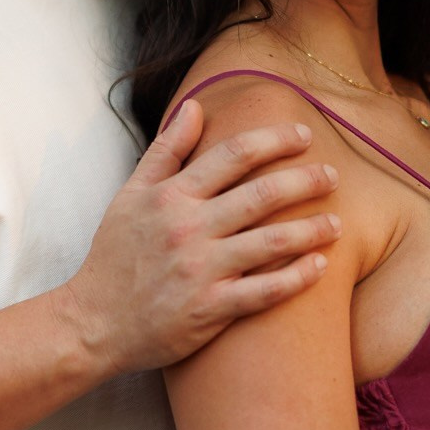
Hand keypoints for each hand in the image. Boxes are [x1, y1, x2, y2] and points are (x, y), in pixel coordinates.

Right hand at [64, 99, 341, 377]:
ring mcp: (201, 270)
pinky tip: (320, 266)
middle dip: (305, 180)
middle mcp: (188, 229)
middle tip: (333, 175)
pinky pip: (265, 292)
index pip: (233, 155)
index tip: (304, 136)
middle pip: (261, 194)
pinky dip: (297, 278)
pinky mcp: (210, 310)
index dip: (274, 140)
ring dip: (311, 229)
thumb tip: (194, 106)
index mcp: (171, 196)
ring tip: (337, 223)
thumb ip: (166, 150)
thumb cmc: (114, 256)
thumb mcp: (131, 195)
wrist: (93, 323)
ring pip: (271, 242)